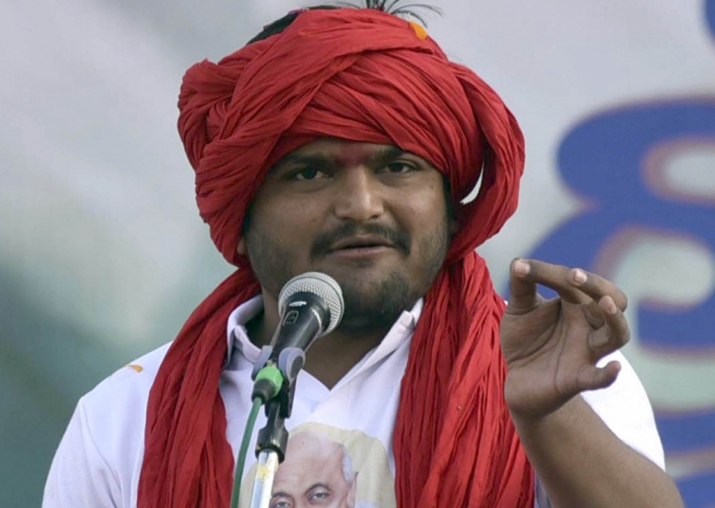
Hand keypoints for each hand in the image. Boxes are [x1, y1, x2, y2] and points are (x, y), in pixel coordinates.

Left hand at [501, 259, 629, 420]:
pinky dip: (608, 374)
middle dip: (597, 285)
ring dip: (615, 319)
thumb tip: (518, 262)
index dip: (551, 272)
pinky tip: (614, 368)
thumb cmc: (526, 339)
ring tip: (606, 303)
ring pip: (616, 335)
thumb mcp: (519, 309)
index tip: (523, 268)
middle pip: (612, 301)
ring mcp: (586, 352)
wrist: (518, 379)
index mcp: (576, 304)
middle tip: (574, 276)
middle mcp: (588, 326)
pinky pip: (599, 378)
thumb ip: (521, 287)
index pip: (575, 282)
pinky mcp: (577, 378)